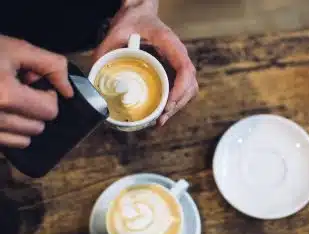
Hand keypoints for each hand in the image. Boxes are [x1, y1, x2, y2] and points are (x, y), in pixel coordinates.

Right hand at [0, 35, 72, 147]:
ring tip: (9, 104)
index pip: (49, 111)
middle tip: (20, 92)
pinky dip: (8, 133)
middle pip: (37, 127)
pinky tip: (1, 114)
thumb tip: (69, 91)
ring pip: (23, 141)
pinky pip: (5, 146)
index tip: (36, 86)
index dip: (48, 96)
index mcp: (6, 96)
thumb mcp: (15, 48)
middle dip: (36, 110)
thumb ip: (50, 65)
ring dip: (24, 124)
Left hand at [94, 0, 197, 125]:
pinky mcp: (174, 71)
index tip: (168, 104)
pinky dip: (175, 103)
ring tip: (160, 120)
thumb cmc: (133, 20)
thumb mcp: (116, 31)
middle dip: (177, 105)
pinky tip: (162, 112)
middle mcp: (178, 55)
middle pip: (190, 85)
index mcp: (170, 44)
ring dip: (177, 107)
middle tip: (160, 119)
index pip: (185, 69)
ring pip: (189, 90)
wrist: (140, 13)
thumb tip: (95, 76)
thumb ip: (105, 51)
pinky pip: (182, 90)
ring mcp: (178, 64)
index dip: (180, 90)